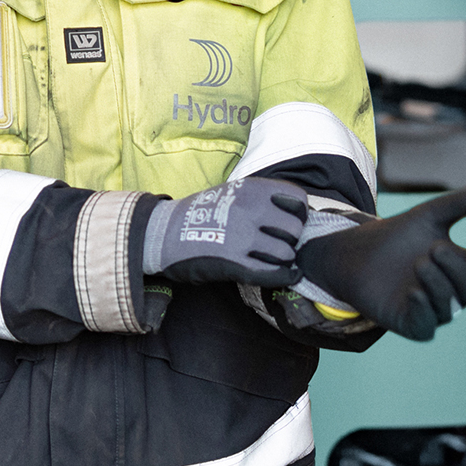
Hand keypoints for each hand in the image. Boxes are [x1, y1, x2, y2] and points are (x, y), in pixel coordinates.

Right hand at [142, 177, 308, 286]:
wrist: (165, 233)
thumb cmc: (201, 213)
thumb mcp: (233, 192)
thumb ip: (261, 199)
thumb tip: (293, 212)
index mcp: (252, 189)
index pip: (298, 200)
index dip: (299, 215)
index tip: (291, 223)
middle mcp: (250, 209)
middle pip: (294, 230)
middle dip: (291, 241)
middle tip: (281, 245)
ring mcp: (242, 236)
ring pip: (285, 253)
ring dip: (284, 260)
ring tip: (274, 260)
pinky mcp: (234, 262)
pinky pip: (272, 272)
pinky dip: (284, 277)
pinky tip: (286, 276)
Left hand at [295, 187, 465, 341]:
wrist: (357, 254)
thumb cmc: (397, 236)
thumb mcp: (426, 216)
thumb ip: (456, 205)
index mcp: (462, 265)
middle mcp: (453, 291)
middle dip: (457, 268)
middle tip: (435, 248)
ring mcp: (434, 310)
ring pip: (452, 307)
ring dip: (440, 285)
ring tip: (420, 263)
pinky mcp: (412, 325)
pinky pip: (426, 326)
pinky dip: (423, 310)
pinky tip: (414, 292)